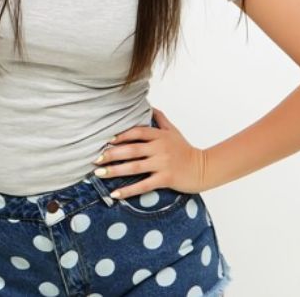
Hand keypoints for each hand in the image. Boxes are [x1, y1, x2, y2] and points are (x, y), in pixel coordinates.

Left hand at [93, 107, 207, 197]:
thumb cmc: (185, 150)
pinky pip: (144, 185)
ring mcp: (163, 164)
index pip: (137, 132)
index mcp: (160, 136)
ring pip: (135, 167)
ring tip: (99, 174)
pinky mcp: (166, 179)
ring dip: (115, 171)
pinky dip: (128, 190)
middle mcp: (160, 149)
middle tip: (95, 159)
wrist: (205, 168)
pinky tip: (115, 193)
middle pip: (131, 150)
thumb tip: (149, 105)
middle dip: (111, 155)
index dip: (121, 135)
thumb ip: (160, 119)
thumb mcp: (173, 131)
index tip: (106, 140)